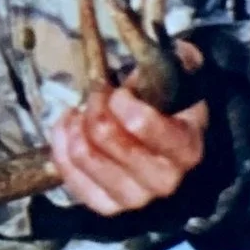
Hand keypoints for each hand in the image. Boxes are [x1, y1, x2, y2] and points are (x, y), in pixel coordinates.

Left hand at [49, 39, 208, 215]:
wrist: (171, 155)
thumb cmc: (172, 111)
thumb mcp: (183, 80)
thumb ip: (180, 60)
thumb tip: (168, 42)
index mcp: (187, 148)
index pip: (142, 124)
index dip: (119, 101)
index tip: (117, 91)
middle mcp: (163, 182)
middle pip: (105, 137)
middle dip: (94, 107)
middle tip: (97, 95)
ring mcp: (133, 199)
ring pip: (84, 154)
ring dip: (76, 125)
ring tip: (81, 111)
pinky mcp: (106, 207)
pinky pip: (69, 174)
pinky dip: (61, 144)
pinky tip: (69, 127)